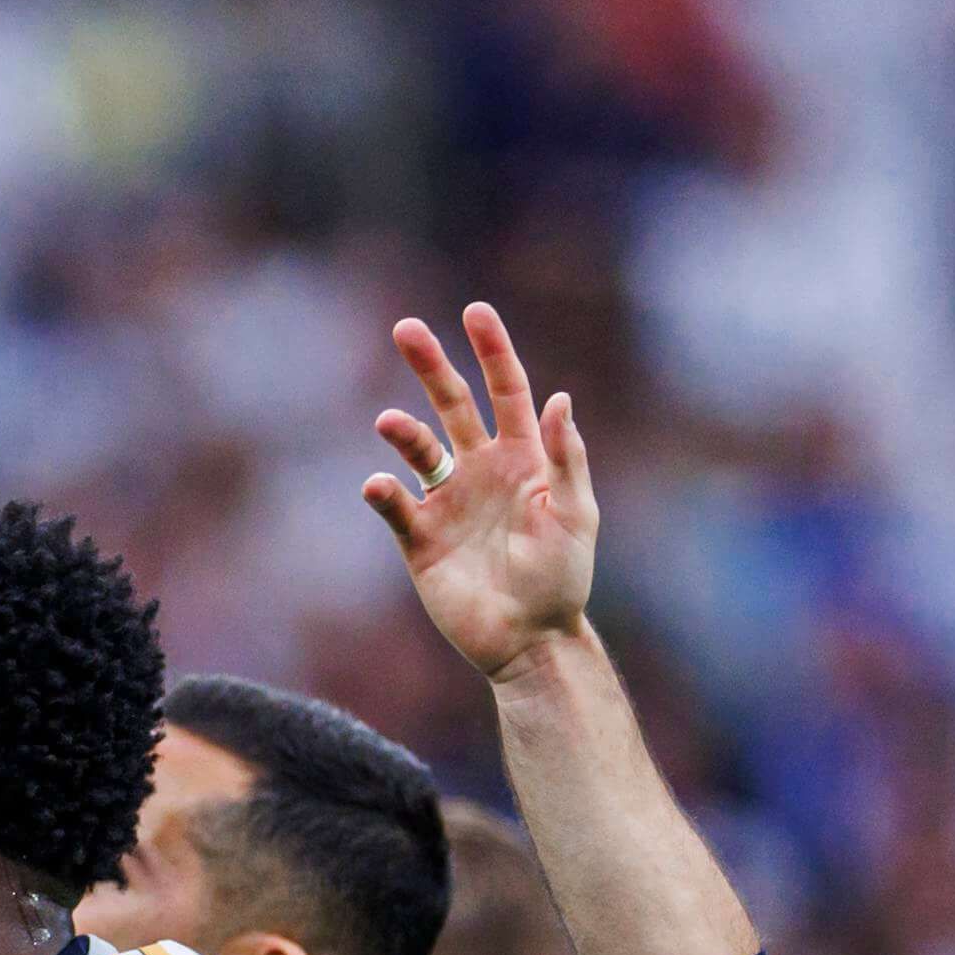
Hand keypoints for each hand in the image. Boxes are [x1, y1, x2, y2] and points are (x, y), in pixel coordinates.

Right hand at [361, 303, 598, 681]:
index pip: (506, 391)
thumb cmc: (561, 579)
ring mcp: (448, 502)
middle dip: (431, 366)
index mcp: (523, 458)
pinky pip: (396, 506)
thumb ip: (565, 458)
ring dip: (403, 431)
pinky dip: (384, 493)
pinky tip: (379, 486)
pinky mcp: (420, 539)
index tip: (475, 312)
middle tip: (406, 328)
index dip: (492, 351)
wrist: (530, 642)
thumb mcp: (575, 515)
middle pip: (452, 404)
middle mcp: (480, 470)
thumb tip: (558, 399)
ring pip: (418, 449)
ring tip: (389, 422)